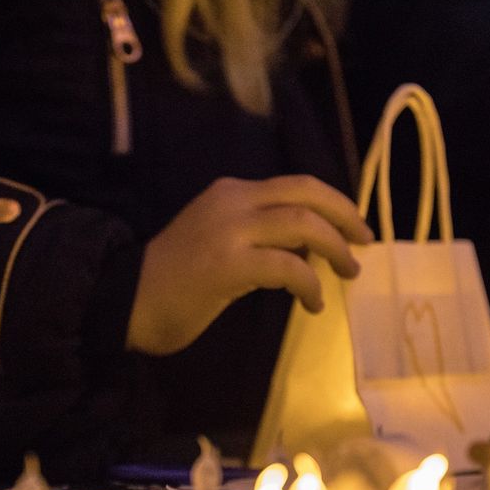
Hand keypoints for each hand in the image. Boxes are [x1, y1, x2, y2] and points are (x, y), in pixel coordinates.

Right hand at [125, 175, 372, 355]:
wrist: (124, 300)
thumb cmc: (170, 281)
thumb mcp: (217, 242)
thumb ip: (256, 237)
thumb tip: (305, 249)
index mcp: (230, 193)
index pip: (295, 185)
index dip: (334, 203)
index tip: (353, 228)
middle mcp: (232, 201)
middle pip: (308, 193)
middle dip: (345, 216)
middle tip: (364, 244)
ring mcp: (230, 231)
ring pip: (304, 224)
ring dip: (335, 250)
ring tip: (347, 274)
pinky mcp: (228, 264)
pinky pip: (288, 267)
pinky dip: (310, 284)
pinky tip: (313, 303)